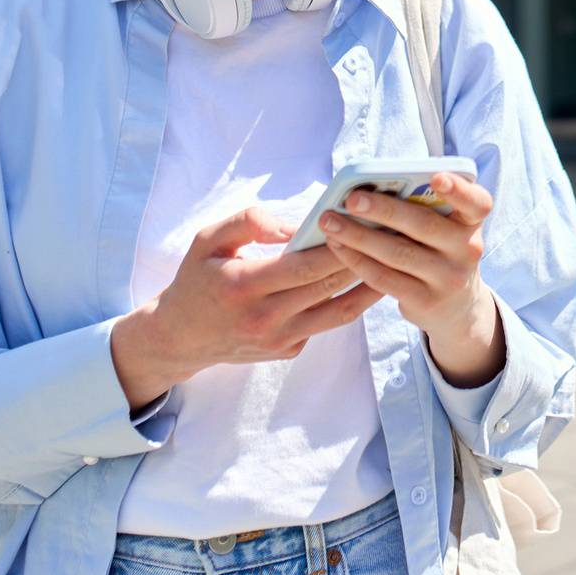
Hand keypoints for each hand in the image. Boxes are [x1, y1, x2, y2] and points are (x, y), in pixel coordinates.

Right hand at [145, 203, 384, 380]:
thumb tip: (295, 226)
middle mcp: (264, 318)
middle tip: (391, 235)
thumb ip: (249, 223)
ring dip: (369, 286)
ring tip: (395, 260)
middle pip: (327, 286)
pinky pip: (326, 323)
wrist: (180, 337)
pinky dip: (347, 302)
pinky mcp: (288, 351)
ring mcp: (279, 339)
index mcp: (243, 286)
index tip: (363, 223)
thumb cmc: (196, 280)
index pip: (304, 266)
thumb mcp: (208, 240)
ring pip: (339, 311)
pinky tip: (366, 280)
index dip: (336, 246)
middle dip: (361, 259)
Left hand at [318, 171, 494, 344]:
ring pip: (397, 253)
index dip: (458, 189)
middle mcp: (467, 250)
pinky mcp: (425, 301)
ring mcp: (448, 279)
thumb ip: (424, 209)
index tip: (435, 177)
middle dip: (384, 210)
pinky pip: (384, 278)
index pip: (476, 202)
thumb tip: (370, 189)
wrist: (457, 308)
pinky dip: (356, 260)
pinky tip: (337, 245)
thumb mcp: (447, 230)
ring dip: (358, 235)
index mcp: (471, 223)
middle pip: (423, 225)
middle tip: (352, 198)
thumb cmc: (440, 252)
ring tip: (330, 220)